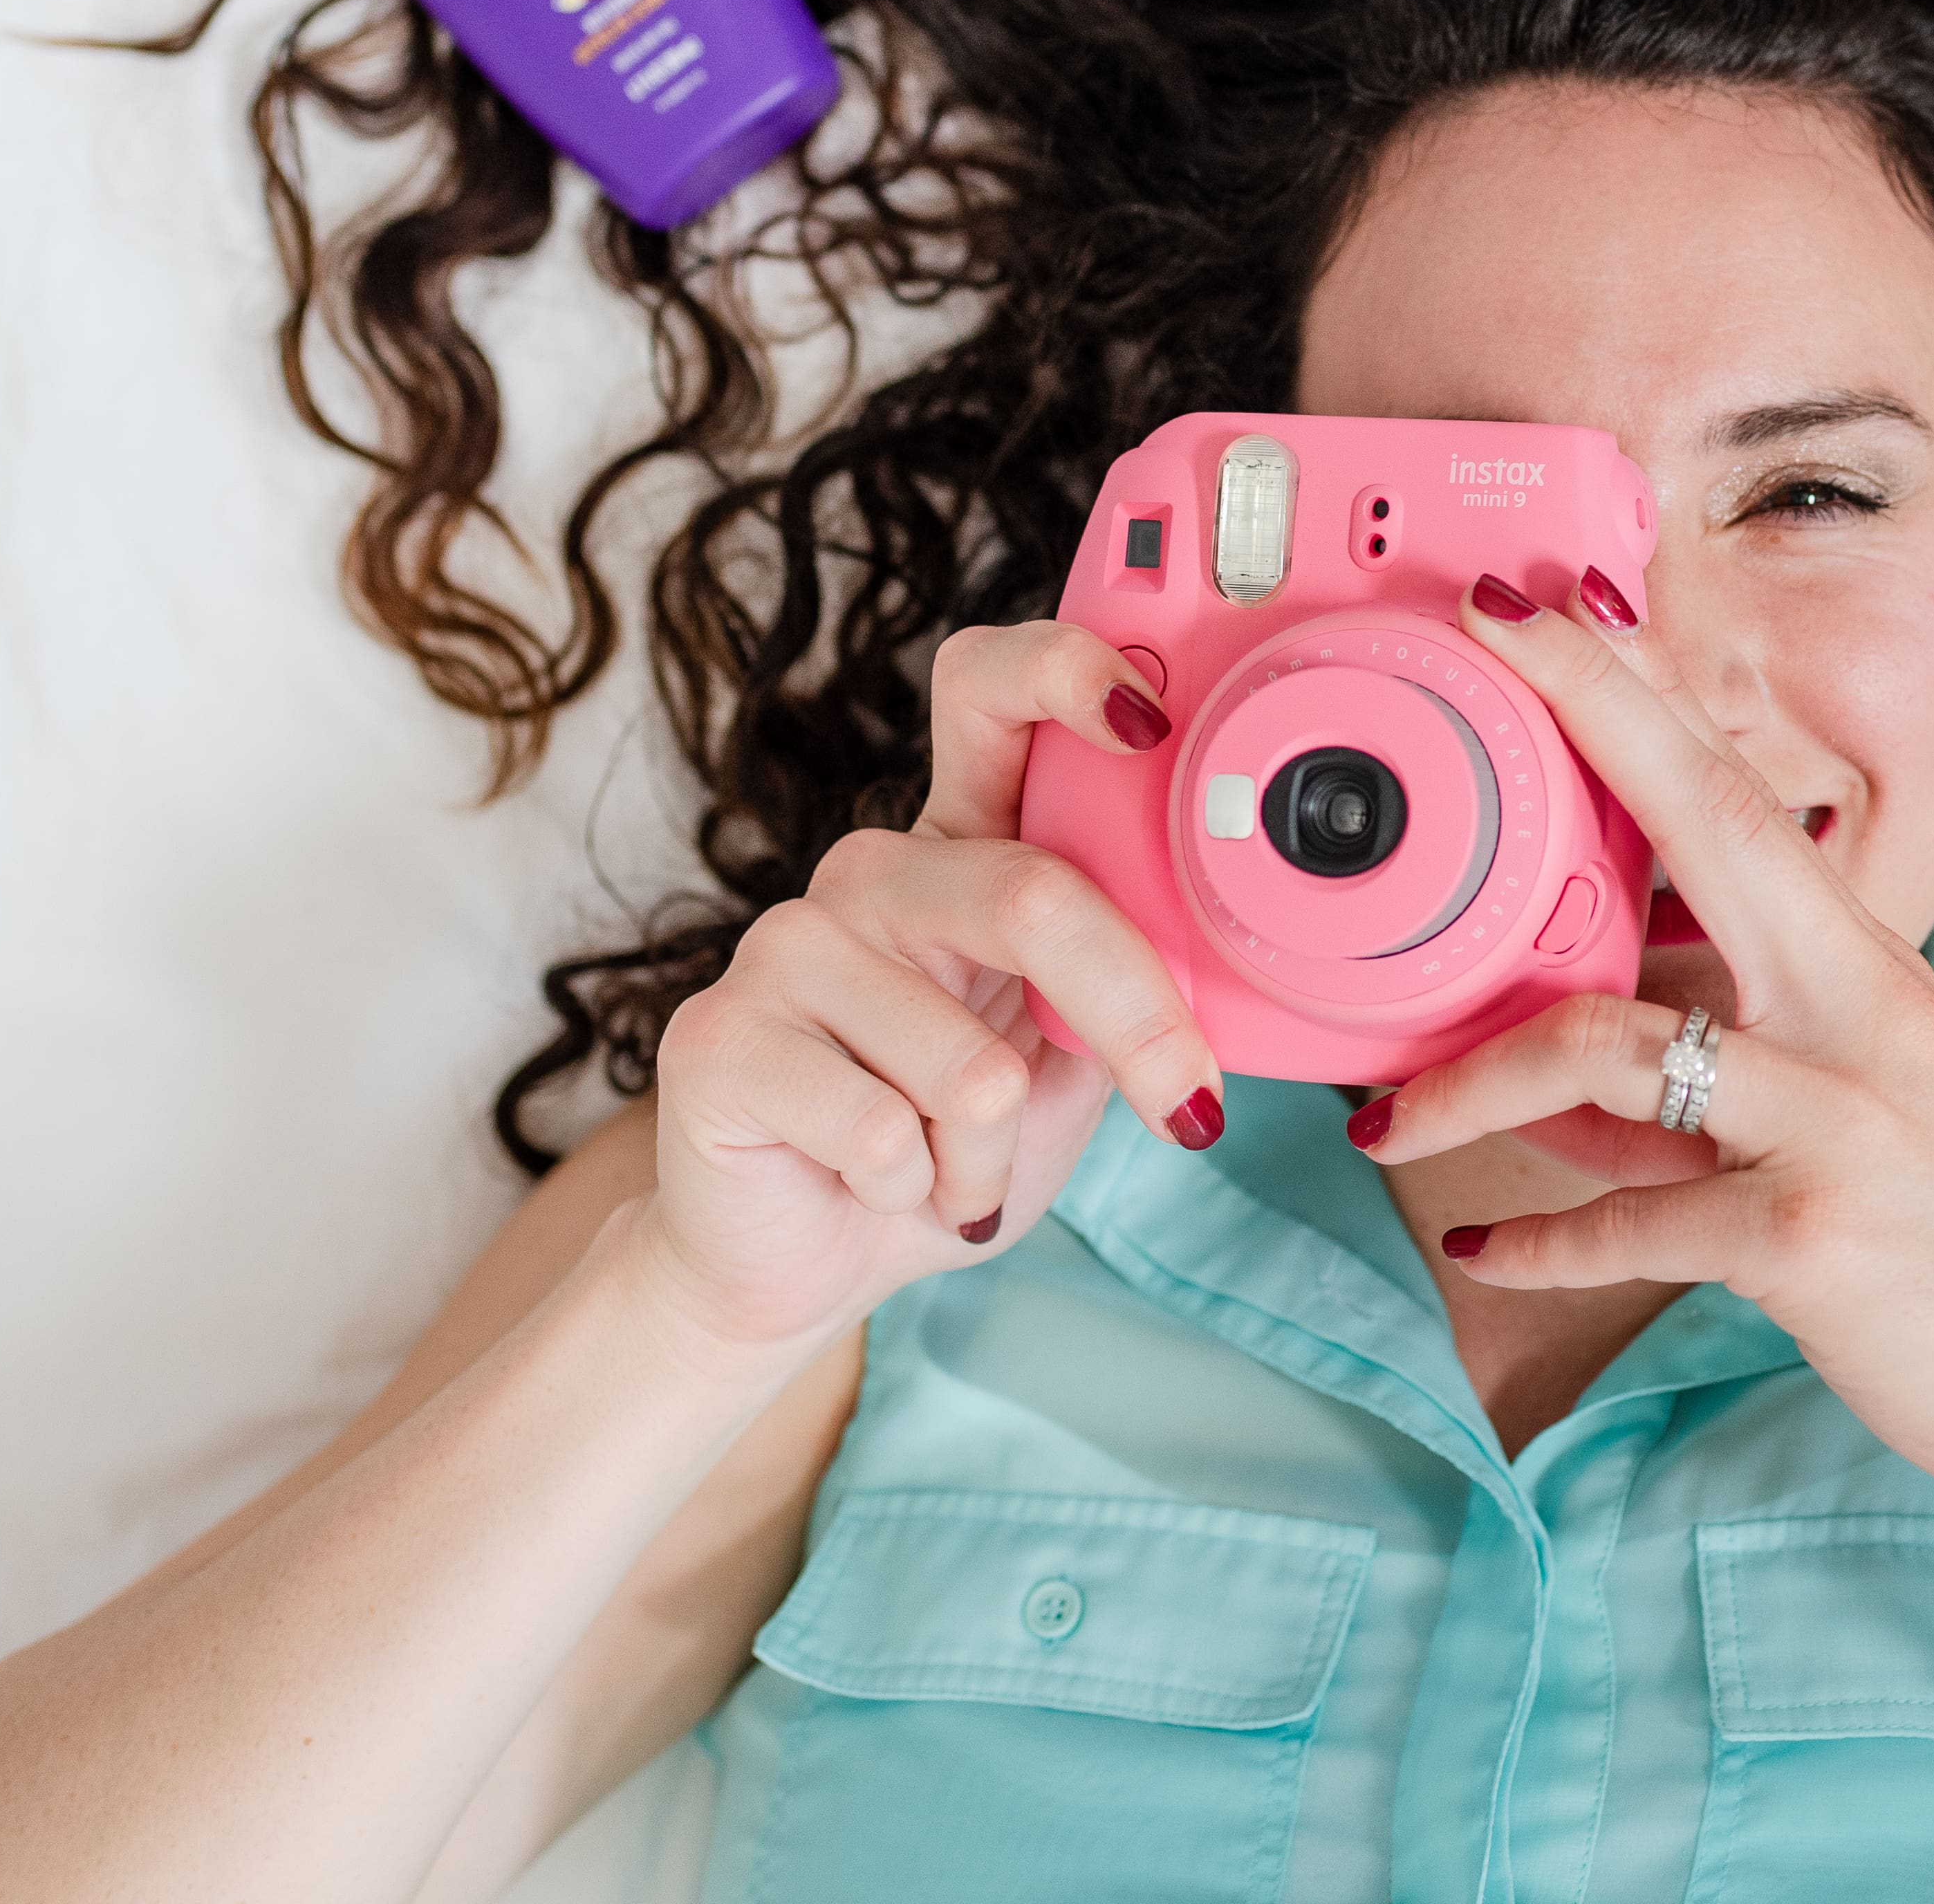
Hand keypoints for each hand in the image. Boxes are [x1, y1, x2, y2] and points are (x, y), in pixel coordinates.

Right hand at [624, 622, 1229, 1352]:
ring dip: (991, 1156)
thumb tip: (1216, 947)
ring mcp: (785, 944)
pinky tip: (876, 1183)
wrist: (814, 1260)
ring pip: (970, 1067)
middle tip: (1184, 1104)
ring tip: (950, 1168)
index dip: (1069, 673)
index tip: (1152, 717)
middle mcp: (873, 870)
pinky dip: (917, 1189)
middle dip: (1133, 1018)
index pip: (994, 692)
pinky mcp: (717, 1036)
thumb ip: (1126, 976)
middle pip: (1029, 895)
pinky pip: (882, 1130)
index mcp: (964, 844)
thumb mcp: (1072, 1054)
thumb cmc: (954, 1145)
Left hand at [1352, 582, 1933, 1541]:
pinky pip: (1628, 1224)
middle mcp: (1858, 1017)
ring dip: (1467, 1084)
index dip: (1633, 694)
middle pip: (1706, 827)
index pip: (1737, 794)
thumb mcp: (1848, 1130)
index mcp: (1866, 971)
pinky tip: (1482, 1253)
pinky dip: (1538, 1243)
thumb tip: (1552, 1082)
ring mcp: (1836, 1122)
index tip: (1539, 612)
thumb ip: (1700, 1092)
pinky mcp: (1807, 1240)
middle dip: (1585, 721)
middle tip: (1471, 651)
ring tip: (1388, 1121)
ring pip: (1602, 1049)